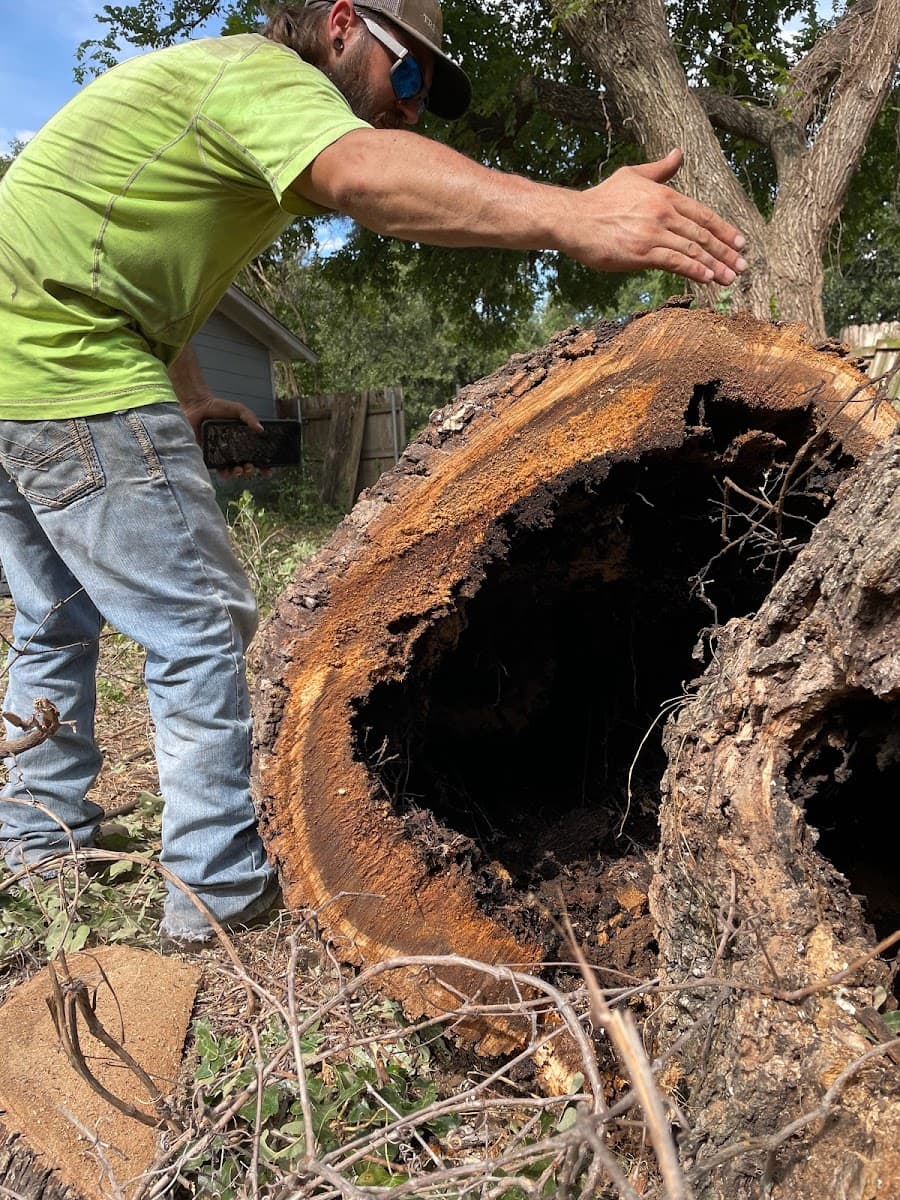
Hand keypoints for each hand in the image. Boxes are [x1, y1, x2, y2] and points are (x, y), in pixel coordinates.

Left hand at [180, 394, 267, 479]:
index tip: (268, 471)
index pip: (255, 456)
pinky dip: (221, 473)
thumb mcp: (238, 409)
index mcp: (242, 441)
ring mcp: (220, 454)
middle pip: (244, 467)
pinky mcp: (207, 456)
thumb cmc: (218, 407)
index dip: (263, 466)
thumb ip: (250, 417)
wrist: (198, 405)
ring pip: (230, 471)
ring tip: (238, 470)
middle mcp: (232, 450)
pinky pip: (215, 468)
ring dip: (237, 474)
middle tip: (249, 466)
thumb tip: (261, 430)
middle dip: (249, 471)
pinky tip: (225, 471)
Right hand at [569, 149, 747, 284]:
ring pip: (694, 250)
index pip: (703, 214)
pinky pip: (676, 262)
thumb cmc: (601, 199)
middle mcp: (664, 213)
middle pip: (703, 234)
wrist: (574, 219)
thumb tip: (678, 153)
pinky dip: (695, 271)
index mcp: (665, 195)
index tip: (740, 242)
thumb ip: (660, 169)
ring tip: (731, 277)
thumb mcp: (632, 175)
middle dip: (726, 251)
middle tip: (743, 265)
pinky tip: (708, 279)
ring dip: (716, 265)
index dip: (725, 229)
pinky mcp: (641, 253)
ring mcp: (653, 233)